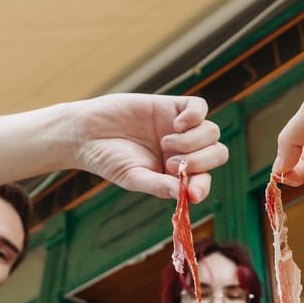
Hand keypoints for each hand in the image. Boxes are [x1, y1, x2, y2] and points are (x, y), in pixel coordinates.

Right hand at [72, 94, 226, 202]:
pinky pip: (200, 106)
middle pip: (217, 153)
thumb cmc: (109, 160)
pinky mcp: (173, 106)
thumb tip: (186, 196)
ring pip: (212, 132)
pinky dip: (194, 116)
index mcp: (180, 173)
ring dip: (192, 142)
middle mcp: (186, 150)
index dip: (203, 186)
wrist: (86, 132)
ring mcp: (182, 128)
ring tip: (164, 144)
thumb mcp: (134, 178)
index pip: (204, 179)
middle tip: (170, 164)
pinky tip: (177, 125)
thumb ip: (160, 186)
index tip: (193, 193)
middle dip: (199, 162)